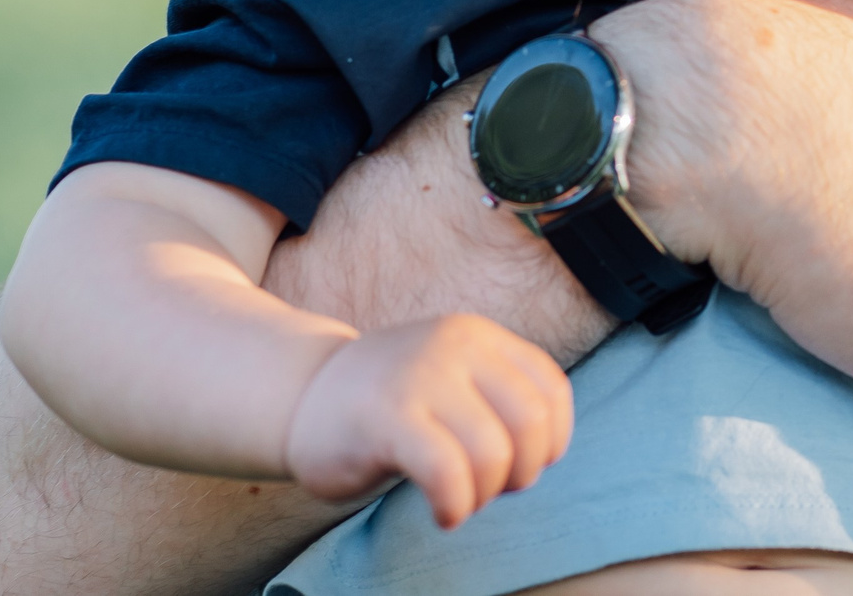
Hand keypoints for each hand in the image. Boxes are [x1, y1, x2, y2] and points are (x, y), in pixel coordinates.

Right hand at [284, 315, 573, 526]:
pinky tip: (443, 514)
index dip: (552, 441)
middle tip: (487, 488)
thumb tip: (546, 451)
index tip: (520, 465)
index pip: (550, 389)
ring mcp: (421, 378)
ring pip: (493, 452)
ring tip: (459, 501)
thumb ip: (498, 397)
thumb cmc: (387, 404)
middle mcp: (456, 347)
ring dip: (484, 496)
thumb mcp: (453, 377)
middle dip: (522, 472)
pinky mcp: (388, 418)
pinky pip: (448, 472)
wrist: (301, 396)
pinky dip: (456, 505)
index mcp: (479, 337)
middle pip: (531, 423)